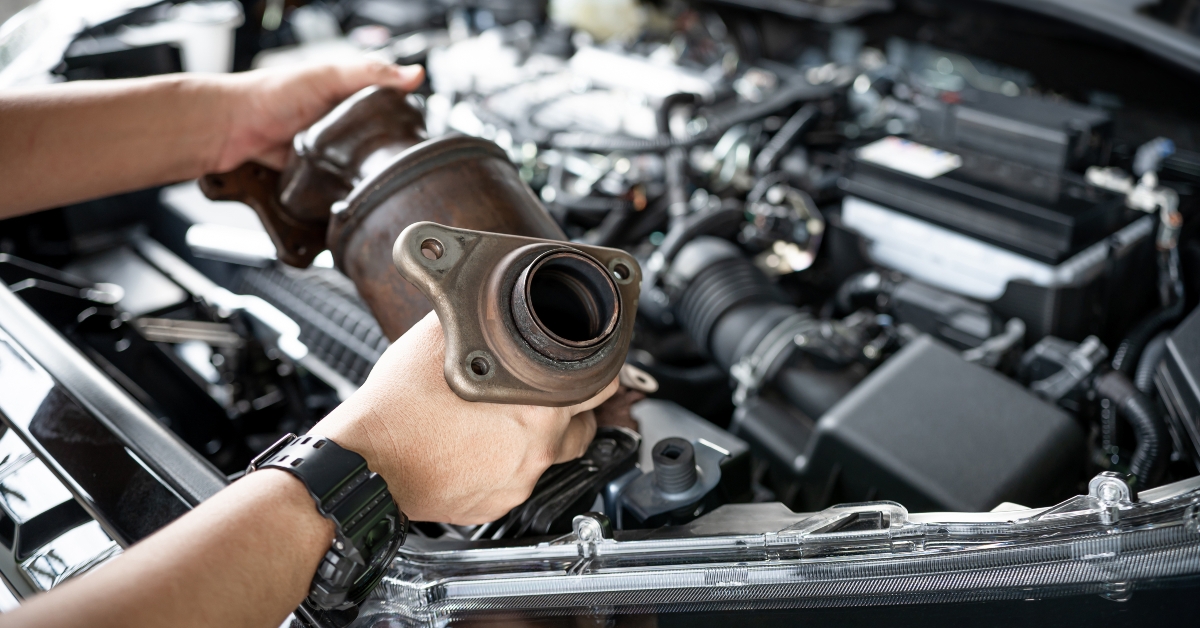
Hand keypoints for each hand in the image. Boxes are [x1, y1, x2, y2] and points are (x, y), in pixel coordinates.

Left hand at [211, 60, 424, 171]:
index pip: (387, 103)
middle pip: (375, 138)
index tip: (421, 129)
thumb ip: (370, 74)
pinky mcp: (313, 170)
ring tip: (378, 178)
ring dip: (364, 171)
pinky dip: (341, 186)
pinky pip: (335, 181)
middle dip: (386, 149)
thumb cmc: (269, 94)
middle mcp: (337, 120)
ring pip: (357, 163)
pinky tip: (350, 188)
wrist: (228, 127)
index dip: (405, 115)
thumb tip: (414, 74)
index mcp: (345, 93)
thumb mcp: (327, 76)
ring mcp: (325, 147)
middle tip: (400, 160)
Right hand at [308, 312, 616, 524]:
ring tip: (507, 418)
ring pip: (551, 455)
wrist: (365, 466)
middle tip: (549, 391)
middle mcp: (538, 449)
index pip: (602, 385)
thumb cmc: (398, 408)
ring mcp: (519, 482)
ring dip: (540, 436)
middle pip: (583, 425)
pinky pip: (518, 481)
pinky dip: (508, 464)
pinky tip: (482, 447)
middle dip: (572, 406)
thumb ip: (472, 311)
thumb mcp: (437, 338)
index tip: (596, 364)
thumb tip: (475, 283)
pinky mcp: (496, 505)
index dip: (601, 369)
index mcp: (539, 406)